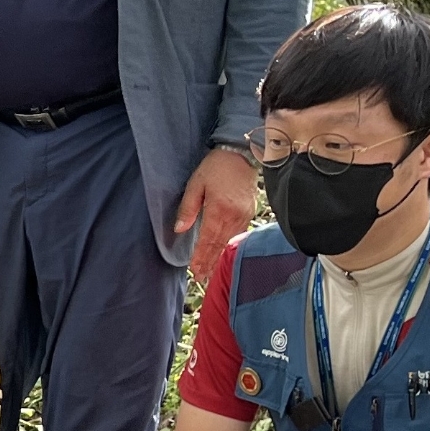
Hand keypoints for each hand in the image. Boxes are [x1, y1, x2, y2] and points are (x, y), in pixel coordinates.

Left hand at [174, 147, 258, 283]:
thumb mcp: (196, 184)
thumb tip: (180, 229)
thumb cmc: (216, 167)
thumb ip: (188, 208)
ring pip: (229, 241)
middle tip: (201, 278)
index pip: (207, 240)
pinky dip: (228, 245)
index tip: (194, 270)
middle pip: (219, 244)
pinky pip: (238, 233)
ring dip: (218, 256)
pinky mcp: (249, 212)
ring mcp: (244, 215)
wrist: (241, 153)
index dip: (200, 257)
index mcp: (219, 210)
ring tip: (209, 270)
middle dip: (209, 262)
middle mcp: (233, 216)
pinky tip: (222, 252)